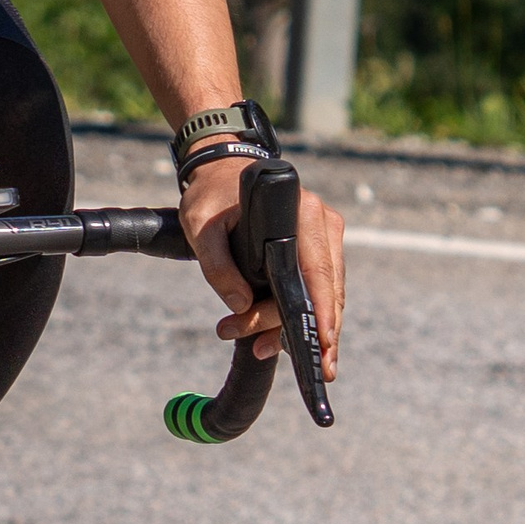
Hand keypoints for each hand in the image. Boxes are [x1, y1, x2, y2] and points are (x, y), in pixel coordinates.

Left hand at [180, 150, 346, 381]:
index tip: (322, 346)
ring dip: (294, 326)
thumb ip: (216, 266)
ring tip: (260, 347)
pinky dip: (298, 313)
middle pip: (324, 290)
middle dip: (301, 330)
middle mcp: (322, 223)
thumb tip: (240, 306)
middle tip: (261, 350)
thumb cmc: (212, 196)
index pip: (319, 272)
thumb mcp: (200, 227)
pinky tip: (276, 335)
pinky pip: (316, 287)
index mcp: (302, 213)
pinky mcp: (317, 246)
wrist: (222, 172)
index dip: (322, 313)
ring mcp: (324, 235)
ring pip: (323, 294)